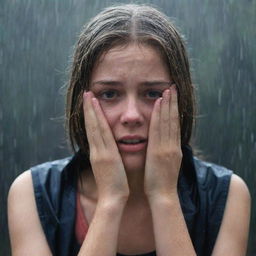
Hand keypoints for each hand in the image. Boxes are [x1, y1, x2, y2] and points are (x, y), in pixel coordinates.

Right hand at [83, 91, 128, 203]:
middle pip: (91, 126)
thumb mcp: (108, 168)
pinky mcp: (106, 155)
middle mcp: (97, 150)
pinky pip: (102, 134)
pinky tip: (96, 109)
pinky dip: (98, 120)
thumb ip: (107, 157)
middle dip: (88, 109)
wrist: (113, 199)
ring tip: (89, 96)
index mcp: (98, 154)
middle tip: (86, 93)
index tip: (90, 104)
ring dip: (91, 111)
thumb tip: (108, 149)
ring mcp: (100, 152)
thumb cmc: (113, 185)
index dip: (91, 117)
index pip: (93, 131)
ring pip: (94, 127)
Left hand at [144, 85, 181, 200]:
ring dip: (168, 105)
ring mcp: (167, 147)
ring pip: (168, 121)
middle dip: (173, 103)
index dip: (174, 110)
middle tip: (173, 87)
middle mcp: (172, 145)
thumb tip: (166, 143)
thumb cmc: (162, 182)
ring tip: (167, 90)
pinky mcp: (159, 150)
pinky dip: (160, 116)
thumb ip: (167, 152)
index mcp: (174, 148)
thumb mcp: (168, 164)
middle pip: (173, 120)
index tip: (173, 98)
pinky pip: (159, 129)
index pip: (174, 125)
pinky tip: (158, 104)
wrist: (162, 196)